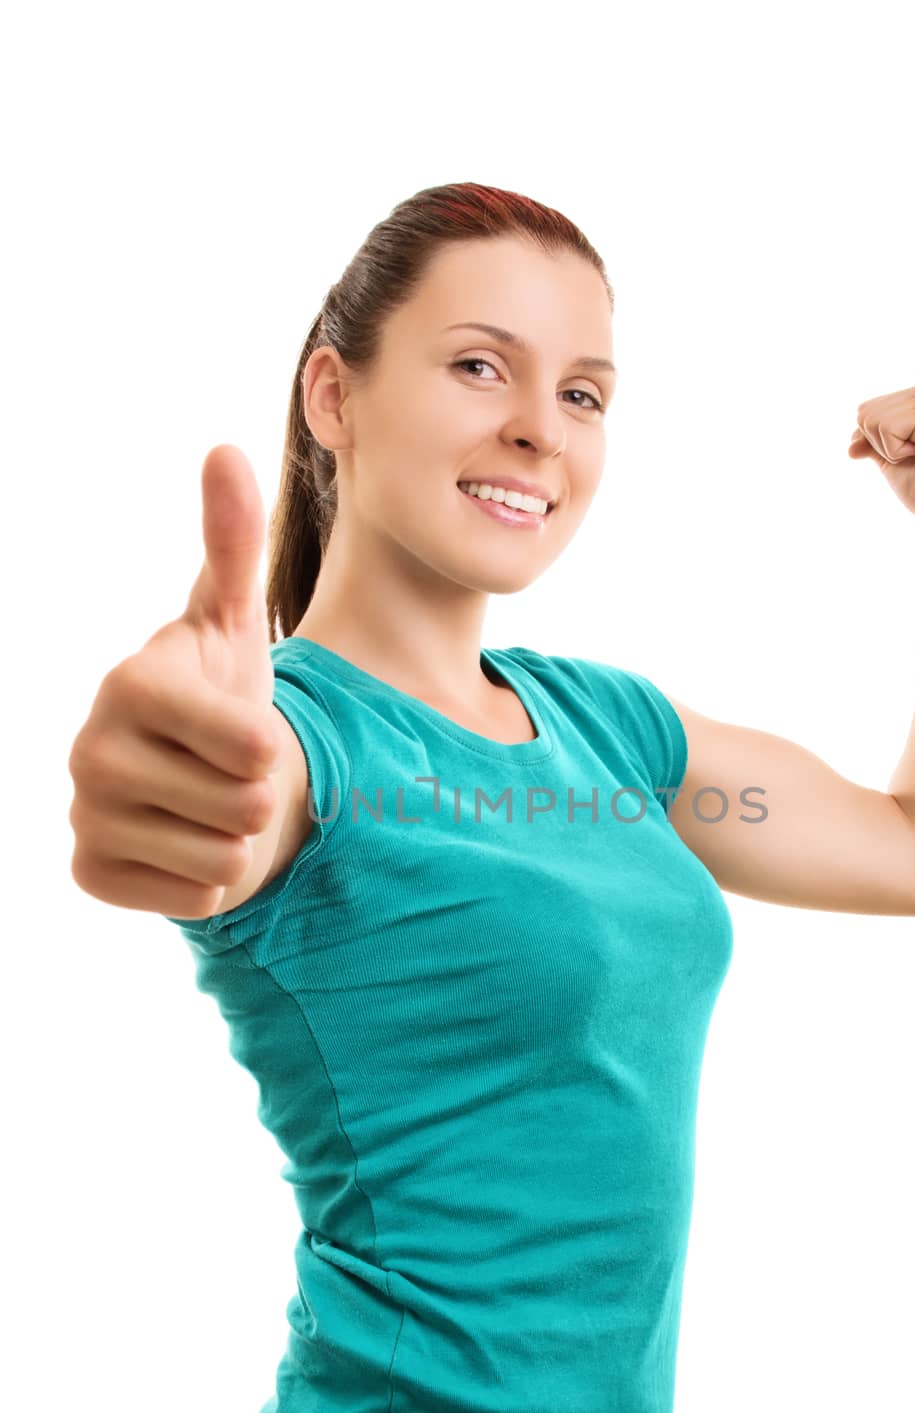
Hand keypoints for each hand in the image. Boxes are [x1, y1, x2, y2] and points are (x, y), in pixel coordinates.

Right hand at [68, 445, 281, 917]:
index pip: (250, 746)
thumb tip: (225, 450)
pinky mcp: (88, 871)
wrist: (193, 778)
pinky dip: (207, 882)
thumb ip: (233, 543)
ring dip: (236, 840)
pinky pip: (191, 899)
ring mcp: (83, 814)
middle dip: (256, 796)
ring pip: (223, 858)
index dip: (271, 748)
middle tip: (227, 774)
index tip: (247, 731)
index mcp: (132, 682)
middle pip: (242, 806)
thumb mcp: (233, 621)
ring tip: (209, 805)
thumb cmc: (220, 694)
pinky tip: (185, 843)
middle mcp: (90, 749)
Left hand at [847, 381, 914, 542]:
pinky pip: (885, 428)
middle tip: (913, 457)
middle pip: (864, 412)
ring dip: (887, 449)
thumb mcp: (889, 459)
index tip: (907, 453)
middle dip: (878, 445)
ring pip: (870, 419)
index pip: (865, 409)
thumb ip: (870, 443)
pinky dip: (894, 452)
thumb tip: (851, 443)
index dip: (874, 442)